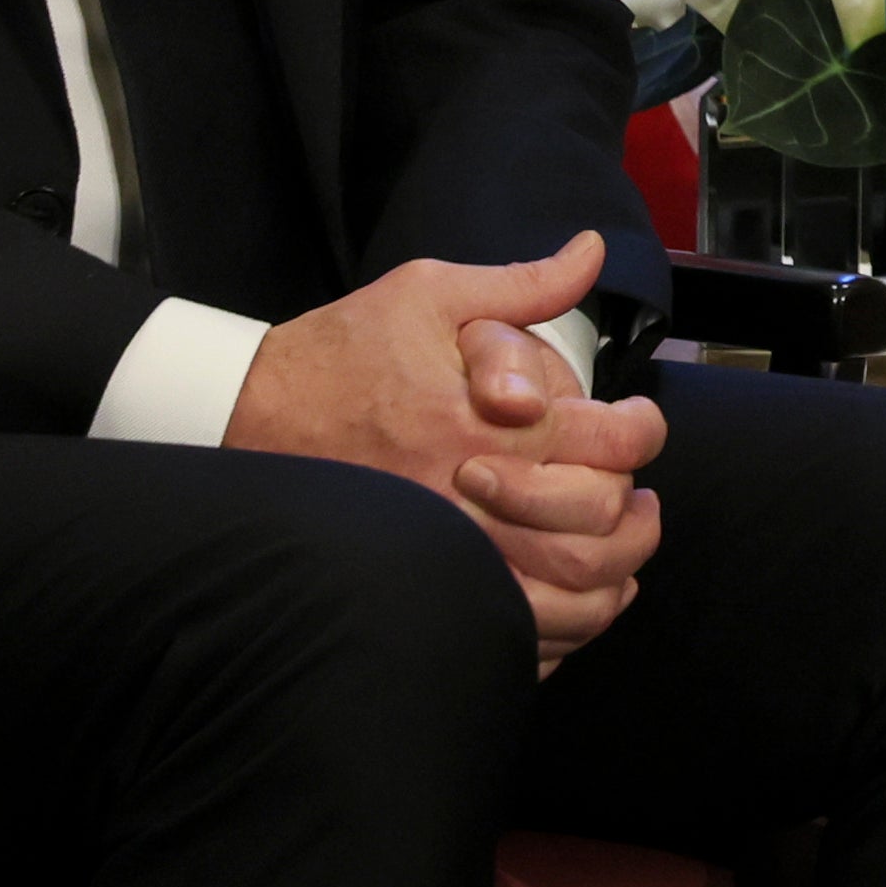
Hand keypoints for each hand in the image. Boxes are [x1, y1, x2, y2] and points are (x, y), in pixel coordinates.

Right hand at [225, 233, 669, 668]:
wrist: (243, 416)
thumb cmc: (338, 353)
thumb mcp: (428, 296)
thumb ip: (522, 284)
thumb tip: (590, 249)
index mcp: (481, 421)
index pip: (609, 443)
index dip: (642, 433)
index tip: (634, 424)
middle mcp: (467, 496)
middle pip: (596, 526)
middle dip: (635, 513)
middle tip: (636, 495)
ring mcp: (442, 553)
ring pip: (564, 596)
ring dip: (609, 578)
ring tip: (616, 549)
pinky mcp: (417, 589)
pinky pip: (510, 636)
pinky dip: (556, 631)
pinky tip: (567, 602)